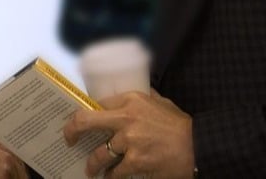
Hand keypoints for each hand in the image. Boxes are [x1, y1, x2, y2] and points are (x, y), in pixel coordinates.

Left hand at [62, 90, 194, 178]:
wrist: (198, 145)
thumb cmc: (178, 124)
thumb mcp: (159, 102)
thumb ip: (143, 97)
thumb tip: (129, 94)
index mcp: (130, 100)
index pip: (97, 103)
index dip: (84, 111)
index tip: (77, 120)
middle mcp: (125, 118)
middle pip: (87, 121)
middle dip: (72, 130)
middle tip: (68, 139)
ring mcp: (129, 141)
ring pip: (99, 154)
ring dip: (92, 163)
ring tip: (89, 169)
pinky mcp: (136, 162)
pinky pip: (116, 172)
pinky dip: (111, 177)